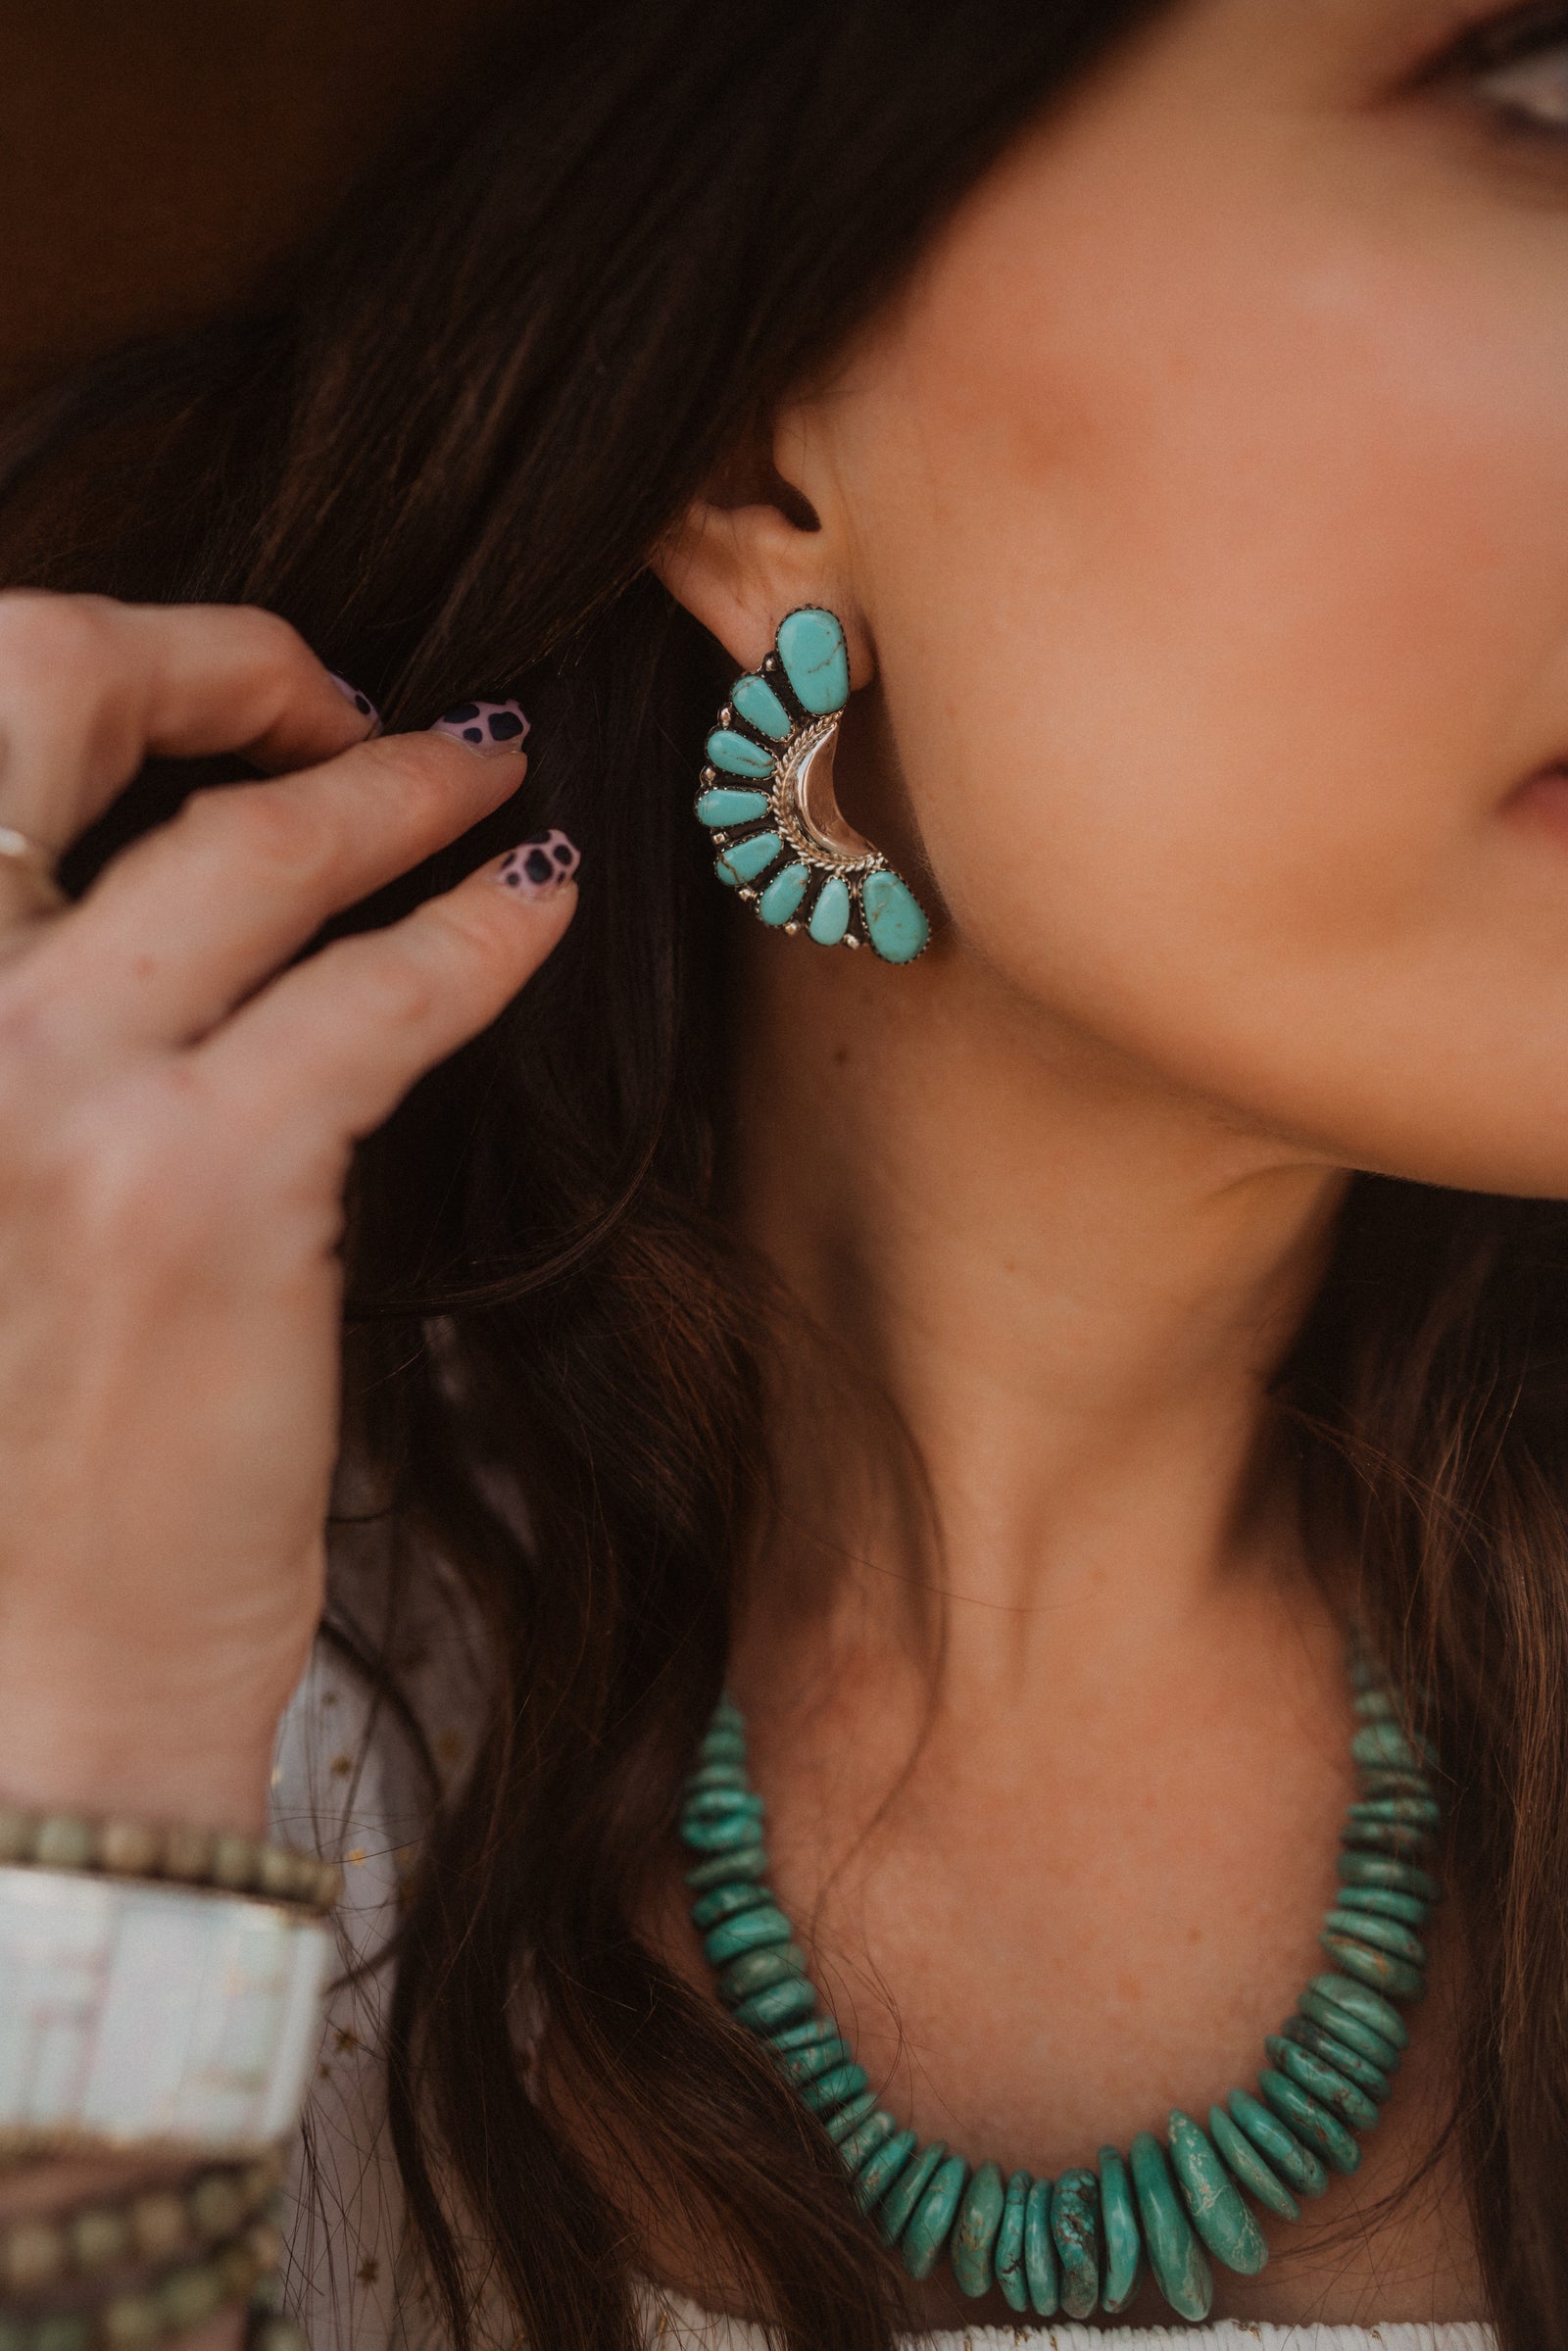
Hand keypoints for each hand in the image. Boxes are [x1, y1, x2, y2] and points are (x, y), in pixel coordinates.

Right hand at [0, 593, 574, 1829]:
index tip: (239, 701)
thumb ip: (44, 1030)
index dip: (111, 673)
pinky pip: (377, 995)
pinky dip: (476, 933)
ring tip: (492, 771)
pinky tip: (536, 904)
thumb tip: (199, 892)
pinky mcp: (197, 1181)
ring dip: (396, 789)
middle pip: (50, 707)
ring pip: (252, 851)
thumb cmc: (21, 1442)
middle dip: (232, 666)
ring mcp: (41, 1090)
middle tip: (365, 699)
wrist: (38, 1666)